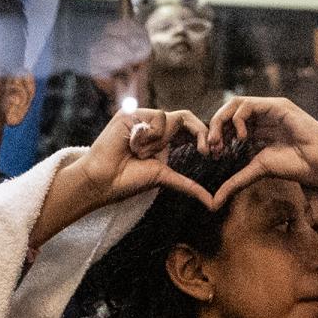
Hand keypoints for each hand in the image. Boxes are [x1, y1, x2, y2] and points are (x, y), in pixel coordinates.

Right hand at [75, 106, 216, 210]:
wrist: (104, 180)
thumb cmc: (129, 181)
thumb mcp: (165, 178)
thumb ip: (189, 185)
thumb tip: (213, 204)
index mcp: (164, 139)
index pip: (190, 128)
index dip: (204, 136)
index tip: (213, 153)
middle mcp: (154, 127)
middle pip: (186, 117)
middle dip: (200, 132)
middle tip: (205, 150)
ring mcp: (142, 118)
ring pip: (170, 119)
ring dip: (158, 143)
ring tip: (139, 154)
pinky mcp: (131, 113)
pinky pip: (155, 118)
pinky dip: (148, 136)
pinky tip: (132, 145)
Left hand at [204, 97, 317, 212]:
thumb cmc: (295, 166)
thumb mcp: (257, 172)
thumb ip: (235, 182)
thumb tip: (214, 203)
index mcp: (256, 129)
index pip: (227, 124)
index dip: (215, 136)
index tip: (211, 154)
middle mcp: (261, 116)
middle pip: (228, 112)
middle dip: (214, 127)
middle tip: (211, 146)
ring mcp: (269, 109)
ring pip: (235, 104)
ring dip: (222, 121)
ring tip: (221, 140)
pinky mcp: (277, 105)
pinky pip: (249, 104)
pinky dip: (238, 119)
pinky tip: (242, 136)